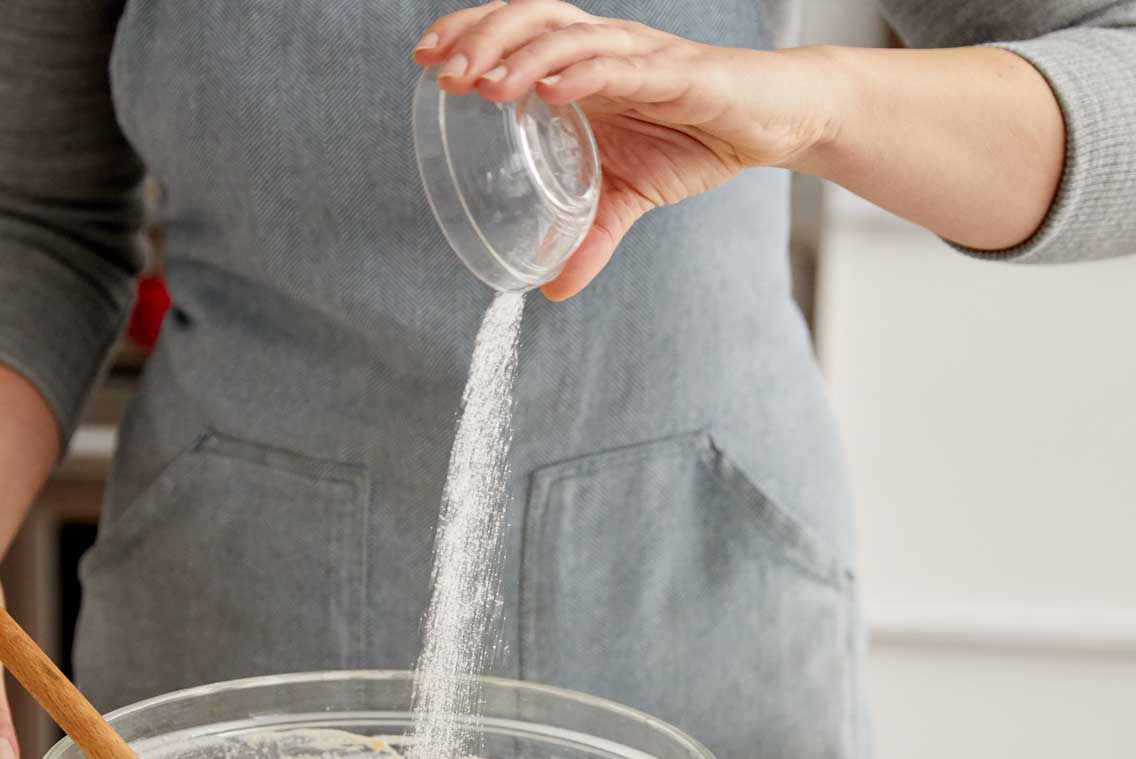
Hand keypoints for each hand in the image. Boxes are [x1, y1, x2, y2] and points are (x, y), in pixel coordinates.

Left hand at [413, 0, 840, 299]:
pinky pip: (624, 65)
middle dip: (480, 38)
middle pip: (531, 16)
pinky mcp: (679, 74)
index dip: (469, 34)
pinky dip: (584, 72)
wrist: (773, 124)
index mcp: (584, 66)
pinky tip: (550, 87)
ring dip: (521, 54)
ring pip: (569, 33)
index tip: (426, 60)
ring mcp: (640, 56)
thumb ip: (589, 236)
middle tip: (442, 73)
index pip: (515, 30)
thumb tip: (552, 290)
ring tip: (484, 83)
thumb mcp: (629, 196)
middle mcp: (604, 48)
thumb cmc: (697, 140)